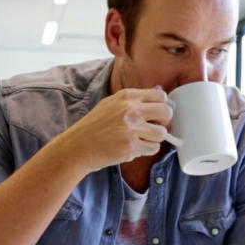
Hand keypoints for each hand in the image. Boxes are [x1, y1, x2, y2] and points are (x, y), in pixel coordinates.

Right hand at [56, 87, 172, 171]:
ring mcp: (131, 128)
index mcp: (126, 96)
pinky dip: (146, 150)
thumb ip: (134, 100)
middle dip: (163, 122)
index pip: (160, 96)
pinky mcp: (131, 146)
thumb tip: (160, 94)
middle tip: (153, 128)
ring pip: (162, 133)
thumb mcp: (111, 104)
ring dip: (153, 139)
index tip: (156, 115)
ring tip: (139, 140)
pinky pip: (153, 148)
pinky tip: (133, 148)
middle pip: (166, 112)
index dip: (161, 107)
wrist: (78, 146)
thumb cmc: (94, 127)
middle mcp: (130, 109)